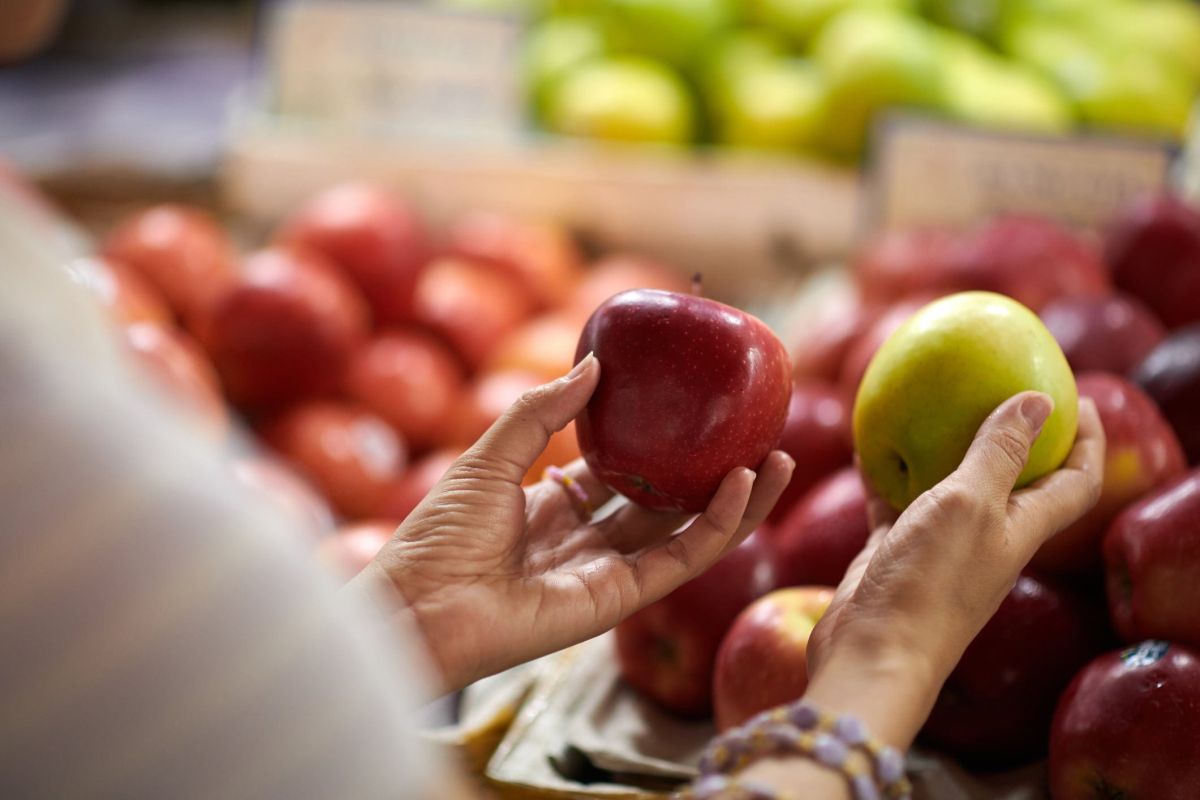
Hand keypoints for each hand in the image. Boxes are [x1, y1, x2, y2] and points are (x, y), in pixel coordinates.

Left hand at [351, 354, 794, 692]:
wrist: (418, 606)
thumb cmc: (438, 534)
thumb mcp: (489, 456)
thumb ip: (541, 411)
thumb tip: (594, 365)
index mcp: (553, 508)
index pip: (622, 473)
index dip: (661, 447)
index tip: (696, 412)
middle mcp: (588, 540)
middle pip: (667, 504)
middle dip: (712, 472)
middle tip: (754, 434)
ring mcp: (608, 571)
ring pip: (688, 533)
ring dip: (736, 499)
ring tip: (776, 456)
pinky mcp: (621, 598)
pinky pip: (682, 558)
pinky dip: (717, 524)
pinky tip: (742, 483)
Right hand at [803, 392, 1104, 747]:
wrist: (875, 650)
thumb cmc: (932, 580)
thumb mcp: (970, 504)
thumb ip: (999, 452)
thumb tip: (1041, 399)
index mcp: (1023, 528)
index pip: (1076, 482)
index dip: (1089, 442)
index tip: (1081, 399)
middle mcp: (988, 536)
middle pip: (1016, 480)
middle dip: (1016, 435)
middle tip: (998, 387)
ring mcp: (940, 545)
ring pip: (950, 486)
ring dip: (944, 447)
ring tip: (930, 403)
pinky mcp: (897, 550)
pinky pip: (895, 501)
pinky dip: (885, 473)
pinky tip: (866, 444)